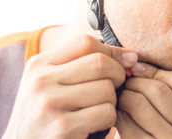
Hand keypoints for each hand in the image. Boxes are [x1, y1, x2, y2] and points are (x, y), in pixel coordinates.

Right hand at [2, 35, 137, 138]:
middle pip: (99, 63)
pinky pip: (106, 112)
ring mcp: (49, 104)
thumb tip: (132, 56)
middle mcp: (41, 81)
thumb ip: (83, 64)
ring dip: (113, 101)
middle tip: (117, 87)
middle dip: (118, 74)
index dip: (112, 51)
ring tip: (101, 108)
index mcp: (39, 64)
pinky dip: (109, 120)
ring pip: (106, 89)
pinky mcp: (62, 128)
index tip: (124, 63)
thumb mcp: (52, 82)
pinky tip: (96, 124)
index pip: (86, 42)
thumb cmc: (46, 113)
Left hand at [115, 63, 171, 138]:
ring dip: (125, 95)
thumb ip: (163, 89)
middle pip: (159, 90)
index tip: (137, 68)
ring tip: (121, 96)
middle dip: (136, 81)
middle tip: (125, 82)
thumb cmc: (162, 135)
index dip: (155, 71)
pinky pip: (126, 124)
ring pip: (140, 104)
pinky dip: (118, 113)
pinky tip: (118, 113)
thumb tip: (136, 62)